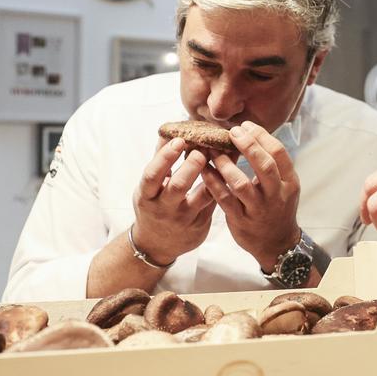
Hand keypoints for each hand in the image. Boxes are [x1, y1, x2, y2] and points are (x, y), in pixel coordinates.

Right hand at [131, 137, 216, 264]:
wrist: (157, 244)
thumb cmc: (154, 205)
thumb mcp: (150, 186)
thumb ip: (160, 160)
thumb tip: (168, 130)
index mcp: (146, 195)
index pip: (152, 174)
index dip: (165, 157)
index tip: (179, 140)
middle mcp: (164, 208)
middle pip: (178, 186)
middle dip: (192, 166)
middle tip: (203, 148)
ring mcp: (183, 219)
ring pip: (201, 197)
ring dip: (213, 175)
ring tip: (221, 155)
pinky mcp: (200, 225)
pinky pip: (214, 203)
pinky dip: (222, 185)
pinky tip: (230, 169)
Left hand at [201, 121, 300, 269]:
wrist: (277, 243)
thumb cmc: (277, 208)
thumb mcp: (285, 186)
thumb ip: (272, 165)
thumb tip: (251, 134)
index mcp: (289, 182)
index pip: (279, 152)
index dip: (261, 136)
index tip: (245, 125)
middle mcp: (276, 195)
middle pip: (264, 165)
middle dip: (247, 145)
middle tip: (231, 132)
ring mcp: (258, 209)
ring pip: (241, 183)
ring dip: (225, 164)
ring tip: (213, 150)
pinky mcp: (241, 220)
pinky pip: (224, 199)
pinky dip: (213, 183)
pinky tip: (204, 170)